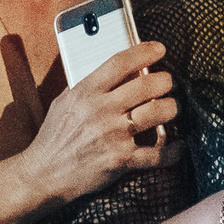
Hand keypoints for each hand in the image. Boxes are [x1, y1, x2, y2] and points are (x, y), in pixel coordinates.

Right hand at [18, 41, 179, 206]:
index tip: (159, 49)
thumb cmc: (55, 137)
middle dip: (165, 81)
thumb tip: (114, 70)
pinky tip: (179, 145)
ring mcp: (113, 136)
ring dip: (171, 108)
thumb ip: (87, 84)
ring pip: (157, 113)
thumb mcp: (64, 101)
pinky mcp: (121, 160)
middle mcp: (101, 111)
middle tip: (167, 82)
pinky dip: (173, 151)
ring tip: (171, 107)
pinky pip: (157, 154)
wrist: (45, 173)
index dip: (144, 52)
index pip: (120, 62)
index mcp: (85, 92)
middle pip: (146, 85)